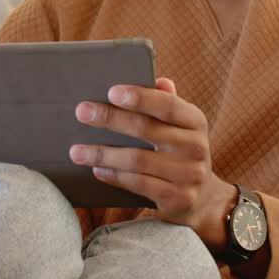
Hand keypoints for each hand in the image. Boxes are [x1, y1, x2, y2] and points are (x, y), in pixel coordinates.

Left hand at [69, 78, 235, 247]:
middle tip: (82, 112)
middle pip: (146, 129)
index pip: (168, 105)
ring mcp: (189, 175)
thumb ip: (166, 103)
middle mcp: (196, 147)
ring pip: (138, 160)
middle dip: (110, 119)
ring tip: (76, 151)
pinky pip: (139, 185)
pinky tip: (97, 170)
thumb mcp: (180, 126)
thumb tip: (159, 80)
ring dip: (103, 154)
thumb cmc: (179, 152)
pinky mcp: (178, 198)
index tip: (111, 92)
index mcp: (195, 121)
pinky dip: (114, 176)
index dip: (140, 97)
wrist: (202, 198)